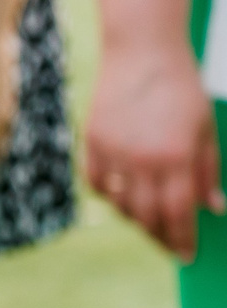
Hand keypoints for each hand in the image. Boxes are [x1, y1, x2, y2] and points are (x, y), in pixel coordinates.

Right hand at [83, 39, 222, 258]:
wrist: (143, 52)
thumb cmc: (183, 87)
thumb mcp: (206, 128)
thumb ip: (209, 170)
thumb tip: (213, 208)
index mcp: (178, 156)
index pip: (179, 212)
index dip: (183, 238)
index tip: (186, 255)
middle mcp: (144, 160)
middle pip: (148, 216)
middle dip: (160, 236)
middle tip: (169, 244)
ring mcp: (115, 152)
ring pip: (122, 204)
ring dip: (136, 217)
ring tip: (149, 219)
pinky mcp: (94, 143)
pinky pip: (99, 183)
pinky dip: (111, 195)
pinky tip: (124, 195)